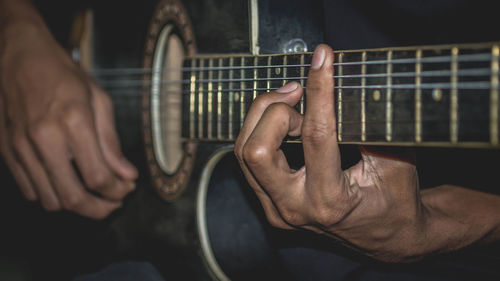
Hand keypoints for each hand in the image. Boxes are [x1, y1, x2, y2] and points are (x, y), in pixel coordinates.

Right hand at [0, 21, 137, 218]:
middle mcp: (44, 138)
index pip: (98, 176)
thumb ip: (112, 142)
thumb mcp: (99, 100)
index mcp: (74, 122)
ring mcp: (21, 147)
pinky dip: (50, 195)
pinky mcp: (7, 151)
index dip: (116, 192)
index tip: (126, 190)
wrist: (18, 56)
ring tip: (92, 195)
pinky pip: (29, 190)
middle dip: (98, 210)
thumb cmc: (63, 74)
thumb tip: (127, 174)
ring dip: (75, 206)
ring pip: (49, 200)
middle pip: (72, 197)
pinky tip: (65, 183)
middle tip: (112, 205)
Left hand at [235, 44, 426, 261]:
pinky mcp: (270, 205)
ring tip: (295, 104)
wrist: (387, 237)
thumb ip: (370, 127)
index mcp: (331, 201)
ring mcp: (277, 210)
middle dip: (275, 110)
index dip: (319, 90)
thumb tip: (346, 84)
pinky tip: (284, 121)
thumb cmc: (395, 200)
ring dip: (264, 117)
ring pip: (244, 152)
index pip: (316, 135)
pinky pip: (248, 161)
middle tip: (301, 93)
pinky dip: (260, 131)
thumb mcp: (396, 162)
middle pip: (256, 150)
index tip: (322, 58)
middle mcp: (295, 209)